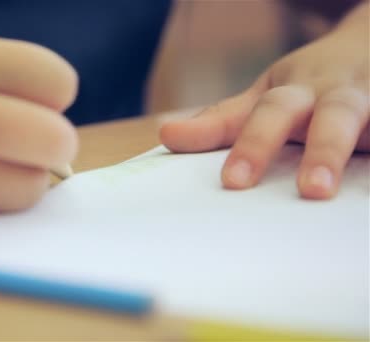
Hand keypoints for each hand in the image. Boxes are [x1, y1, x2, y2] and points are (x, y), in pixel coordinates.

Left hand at [160, 11, 368, 198]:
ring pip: (364, 121)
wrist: (368, 44)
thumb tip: (166, 135)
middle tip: (311, 190)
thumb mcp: (264, 96)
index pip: (267, 116)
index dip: (252, 147)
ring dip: (354, 151)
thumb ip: (220, 121)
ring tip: (346, 189)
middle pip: (330, 117)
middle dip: (321, 150)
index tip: (234, 182)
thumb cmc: (306, 84)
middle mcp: (333, 95)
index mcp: (293, 93)